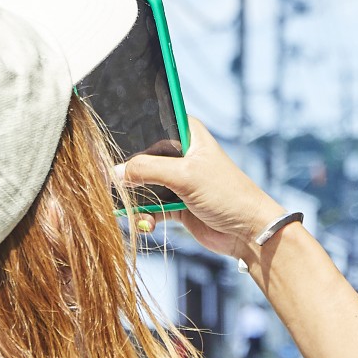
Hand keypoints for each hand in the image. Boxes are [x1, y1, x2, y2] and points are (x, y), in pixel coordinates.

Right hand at [116, 117, 285, 262]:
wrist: (248, 232)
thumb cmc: (226, 194)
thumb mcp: (185, 176)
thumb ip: (148, 170)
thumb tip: (115, 172)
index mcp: (187, 134)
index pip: (150, 125)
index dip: (130, 135)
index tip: (109, 149)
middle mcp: (181, 154)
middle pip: (142, 158)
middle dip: (128, 175)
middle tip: (114, 187)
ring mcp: (178, 180)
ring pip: (143, 185)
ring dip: (135, 200)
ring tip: (131, 212)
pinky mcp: (176, 203)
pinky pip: (150, 207)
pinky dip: (145, 216)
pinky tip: (147, 225)